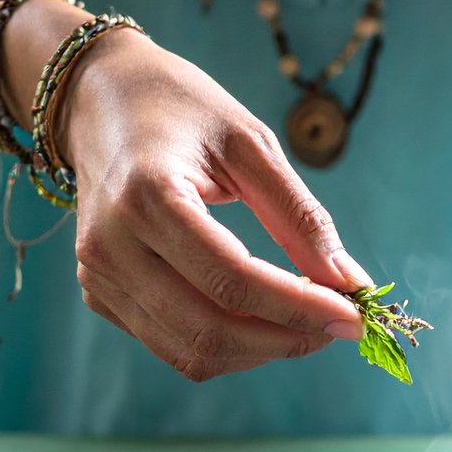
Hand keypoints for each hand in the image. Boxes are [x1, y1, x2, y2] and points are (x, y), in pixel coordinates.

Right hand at [52, 30, 371, 380]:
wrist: (99, 99)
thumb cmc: (181, 109)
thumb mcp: (250, 143)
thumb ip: (299, 216)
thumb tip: (348, 280)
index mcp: (147, 196)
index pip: (232, 280)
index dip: (299, 308)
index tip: (353, 315)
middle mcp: (110, 246)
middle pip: (209, 329)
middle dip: (286, 338)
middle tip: (339, 326)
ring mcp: (98, 277)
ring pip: (191, 353)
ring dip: (259, 350)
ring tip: (306, 323)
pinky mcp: (99, 294)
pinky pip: (171, 344)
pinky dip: (227, 344)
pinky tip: (260, 316)